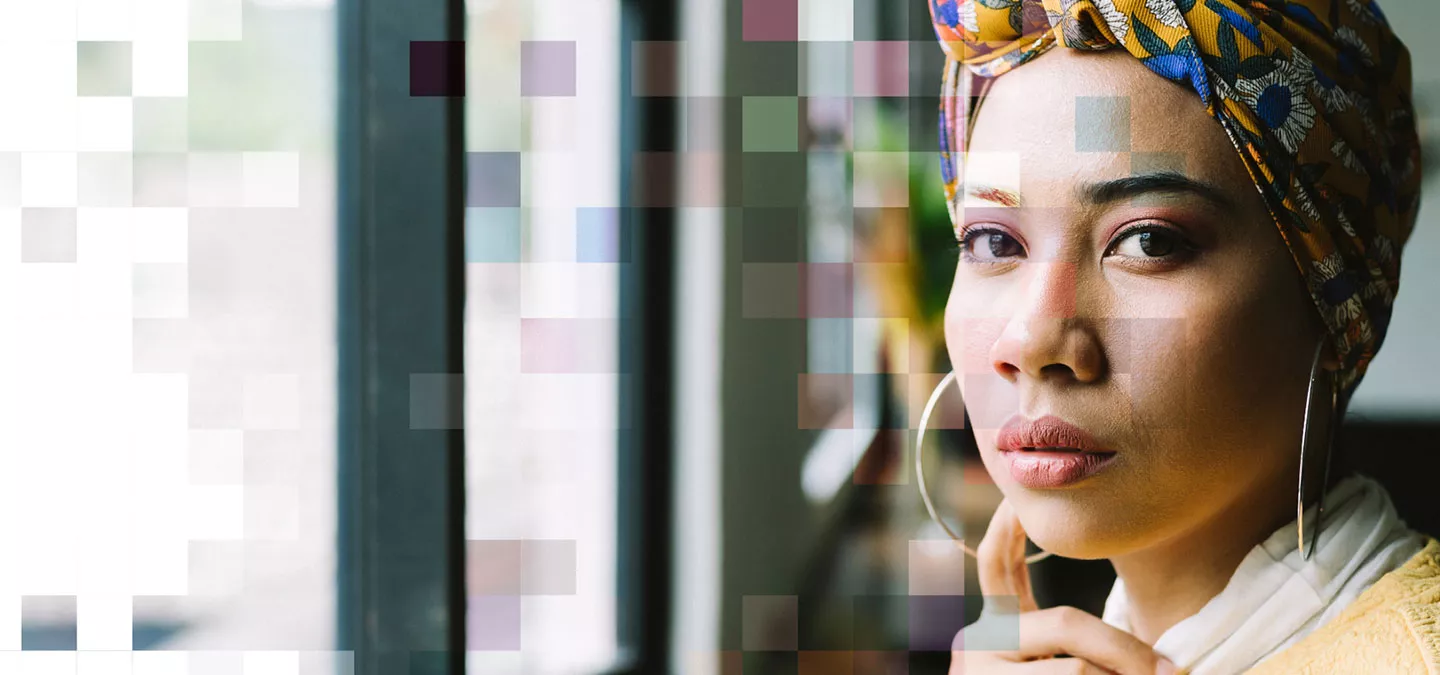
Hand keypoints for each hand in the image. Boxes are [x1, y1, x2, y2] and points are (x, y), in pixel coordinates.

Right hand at [948, 499, 1180, 674]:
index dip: (1007, 531)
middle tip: (1174, 674)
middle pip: (1065, 624)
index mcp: (989, 631)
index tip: (1019, 497)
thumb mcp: (1043, 669)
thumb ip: (1070, 647)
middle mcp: (975, 648)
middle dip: (1127, 650)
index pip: (996, 567)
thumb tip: (1151, 652)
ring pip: (1077, 672)